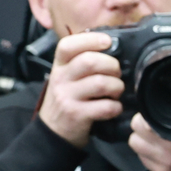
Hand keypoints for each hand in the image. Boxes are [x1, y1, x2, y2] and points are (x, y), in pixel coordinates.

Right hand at [38, 32, 124, 148]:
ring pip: (101, 83)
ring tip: (116, 91)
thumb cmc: (68, 98)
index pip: (68, 45)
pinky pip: (105, 106)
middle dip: (112, 65)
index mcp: (59, 65)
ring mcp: (67, 97)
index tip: (107, 42)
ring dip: (117, 86)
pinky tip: (113, 107)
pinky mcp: (77, 115)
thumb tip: (113, 46)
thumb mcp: (68, 75)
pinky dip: (116, 107)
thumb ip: (83, 61)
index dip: (90, 39)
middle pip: (90, 61)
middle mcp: (60, 78)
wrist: (53, 130)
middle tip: (116, 73)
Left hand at [128, 52, 170, 170]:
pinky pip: (143, 158)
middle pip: (136, 131)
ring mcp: (165, 164)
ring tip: (157, 132)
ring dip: (142, 137)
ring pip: (136, 144)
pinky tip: (161, 145)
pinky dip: (148, 151)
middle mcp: (169, 151)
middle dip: (142, 123)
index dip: (146, 113)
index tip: (153, 110)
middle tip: (156, 119)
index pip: (141, 121)